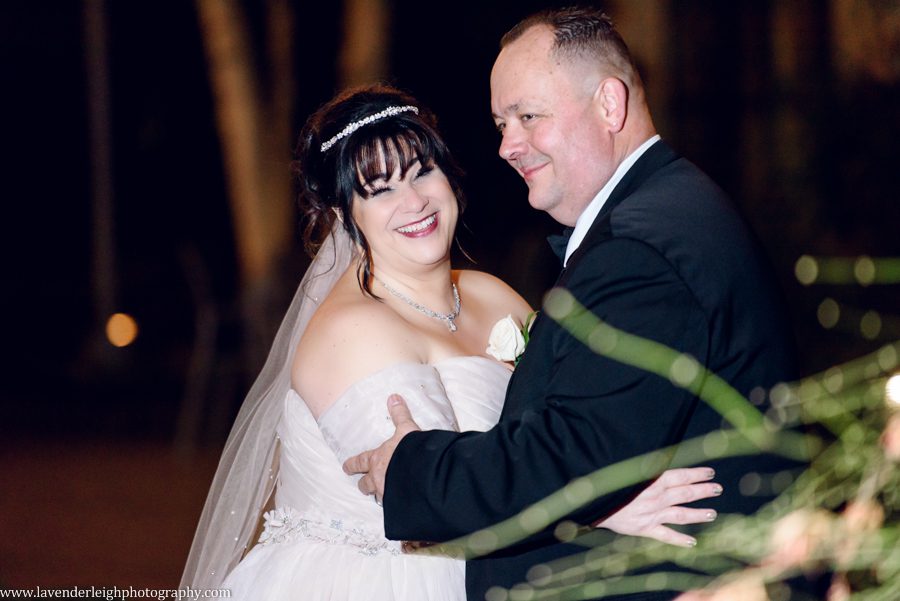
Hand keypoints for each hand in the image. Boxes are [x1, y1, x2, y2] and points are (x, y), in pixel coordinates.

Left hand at [342, 394, 420, 503]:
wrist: (423, 473)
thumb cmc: (411, 451)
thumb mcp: (407, 429)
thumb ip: (400, 414)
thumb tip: (393, 397)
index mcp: (377, 459)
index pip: (360, 462)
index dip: (352, 464)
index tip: (346, 467)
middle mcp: (379, 478)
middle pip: (365, 485)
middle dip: (364, 485)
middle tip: (363, 486)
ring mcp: (388, 494)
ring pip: (379, 497)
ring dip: (380, 496)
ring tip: (383, 498)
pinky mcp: (398, 505)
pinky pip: (394, 508)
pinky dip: (396, 507)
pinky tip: (399, 508)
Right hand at [594, 467, 721, 546]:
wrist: (592, 502)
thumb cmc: (609, 482)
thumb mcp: (627, 469)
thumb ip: (646, 467)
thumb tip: (662, 459)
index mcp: (651, 481)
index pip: (680, 476)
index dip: (697, 474)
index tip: (710, 472)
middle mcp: (655, 498)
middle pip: (684, 494)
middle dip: (702, 491)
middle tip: (717, 489)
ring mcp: (651, 514)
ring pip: (680, 514)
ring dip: (697, 514)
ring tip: (712, 513)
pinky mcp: (643, 529)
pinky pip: (665, 535)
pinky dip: (679, 540)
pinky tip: (692, 542)